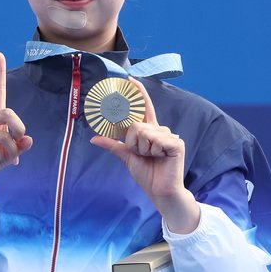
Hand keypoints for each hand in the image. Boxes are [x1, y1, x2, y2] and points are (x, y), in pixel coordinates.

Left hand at [91, 80, 199, 233]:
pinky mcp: (176, 143)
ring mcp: (169, 136)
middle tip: (142, 155)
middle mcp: (160, 130)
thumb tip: (94, 138)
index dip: (138, 94)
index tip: (130, 80)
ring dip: (142, 149)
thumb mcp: (127, 157)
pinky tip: (161, 158)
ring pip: (143, 132)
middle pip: (136, 125)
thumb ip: (114, 145)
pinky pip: (154, 140)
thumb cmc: (148, 175)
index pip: (144, 108)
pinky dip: (153, 151)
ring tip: (152, 158)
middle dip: (132, 143)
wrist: (160, 192)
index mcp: (150, 132)